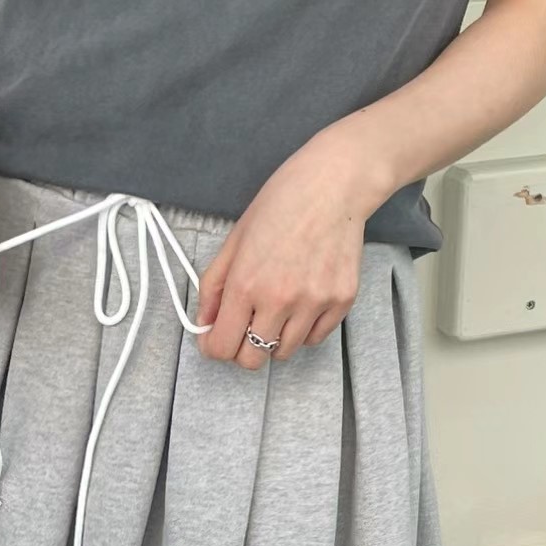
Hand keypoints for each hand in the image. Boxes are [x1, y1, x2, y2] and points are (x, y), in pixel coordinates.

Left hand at [196, 126, 381, 367]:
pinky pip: (314, 339)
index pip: (222, 347)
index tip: (217, 338)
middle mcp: (280, 300)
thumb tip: (204, 323)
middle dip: (243, 349)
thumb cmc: (281, 204)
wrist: (334, 185)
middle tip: (246, 327)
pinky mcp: (341, 302)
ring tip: (276, 309)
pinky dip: (302, 331)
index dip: (214, 347)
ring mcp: (314, 304)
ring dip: (274, 339)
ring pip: (284, 353)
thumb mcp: (234, 240)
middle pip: (252, 360)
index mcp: (246, 284)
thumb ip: (213, 286)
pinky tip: (301, 303)